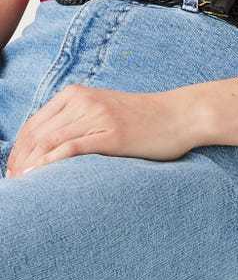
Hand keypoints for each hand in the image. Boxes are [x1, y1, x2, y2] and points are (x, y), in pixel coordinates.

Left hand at [5, 84, 198, 177]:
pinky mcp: (111, 135)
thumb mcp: (104, 110)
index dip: (18, 149)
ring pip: (50, 141)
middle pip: (37, 133)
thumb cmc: (142, 118)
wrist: (178, 115)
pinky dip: (50, 163)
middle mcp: (84, 101)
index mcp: (78, 94)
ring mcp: (98, 116)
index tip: (13, 170)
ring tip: (22, 185)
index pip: (34, 123)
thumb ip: (77, 120)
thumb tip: (47, 147)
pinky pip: (72, 148)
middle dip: (19, 160)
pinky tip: (39, 177)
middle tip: (13, 182)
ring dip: (30, 165)